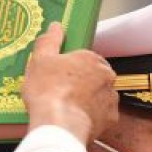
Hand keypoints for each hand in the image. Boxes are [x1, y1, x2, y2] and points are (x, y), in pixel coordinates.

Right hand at [21, 23, 118, 143]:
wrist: (58, 125)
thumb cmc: (48, 90)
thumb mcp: (40, 60)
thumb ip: (49, 41)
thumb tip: (55, 26)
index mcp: (91, 59)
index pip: (85, 59)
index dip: (72, 68)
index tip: (60, 76)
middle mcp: (107, 76)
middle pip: (95, 77)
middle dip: (83, 84)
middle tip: (62, 93)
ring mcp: (111, 98)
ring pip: (100, 97)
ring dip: (89, 101)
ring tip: (68, 110)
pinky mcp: (110, 119)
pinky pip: (102, 116)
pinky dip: (92, 118)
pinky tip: (76, 121)